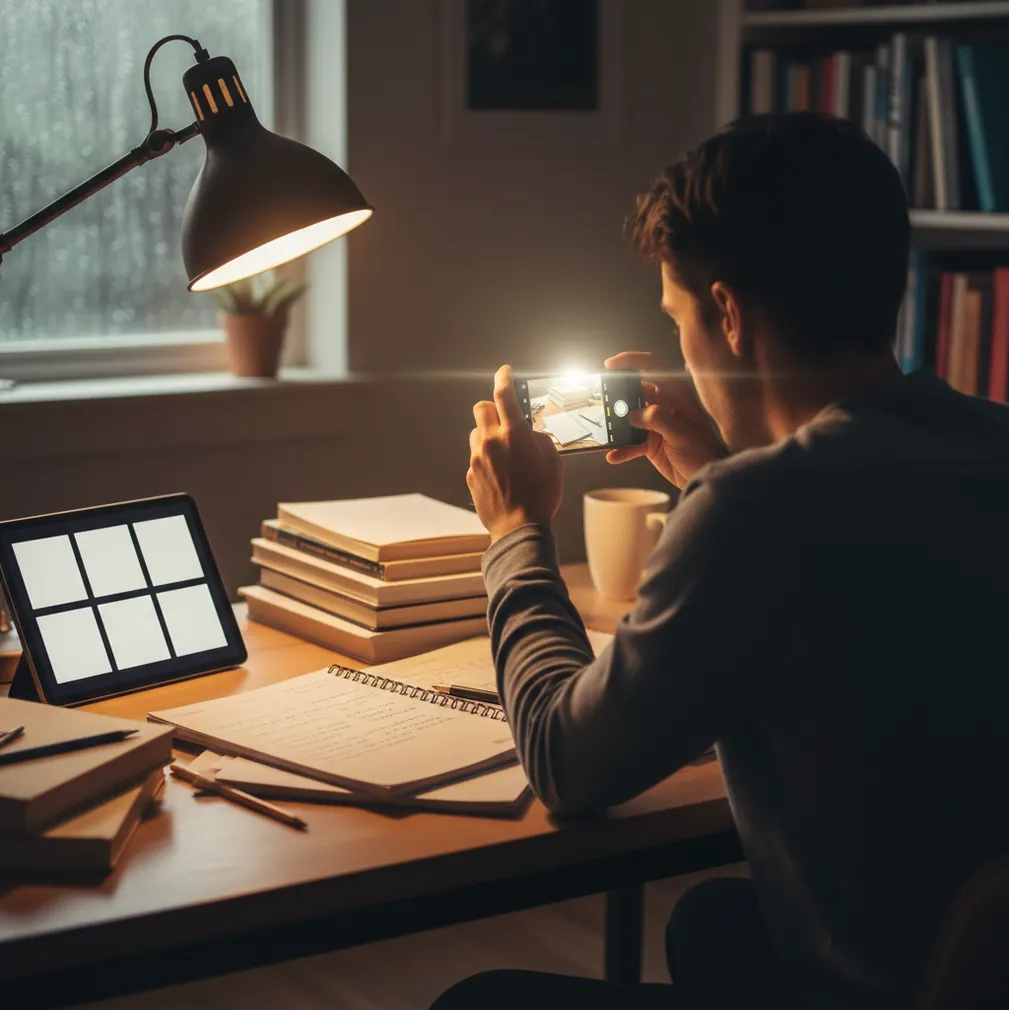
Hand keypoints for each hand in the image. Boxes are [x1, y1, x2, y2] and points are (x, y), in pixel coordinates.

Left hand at [467, 365, 562, 541]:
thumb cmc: (541, 496)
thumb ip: (540, 439)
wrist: (518, 528)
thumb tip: (529, 433)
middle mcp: (491, 441)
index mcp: (514, 434)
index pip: (504, 395)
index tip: (505, 372)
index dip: (504, 378)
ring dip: (488, 435)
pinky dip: (486, 458)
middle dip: (492, 408)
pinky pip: (475, 457)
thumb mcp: (553, 462)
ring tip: (504, 452)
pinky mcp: (470, 474)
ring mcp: (477, 458)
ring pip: (476, 432)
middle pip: (481, 407)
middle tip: (505, 418)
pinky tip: (501, 474)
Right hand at [604, 351, 727, 488]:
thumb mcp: (682, 433)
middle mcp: (663, 404)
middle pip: (634, 391)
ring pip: (628, 417)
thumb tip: (633, 415)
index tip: (609, 365)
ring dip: (616, 424)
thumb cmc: (702, 451)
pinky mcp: (649, 442)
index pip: (652, 366)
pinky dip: (622, 448)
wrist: (705, 474)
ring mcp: (655, 423)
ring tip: (604, 430)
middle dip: (616, 395)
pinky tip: (613, 455)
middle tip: (601, 402)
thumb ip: (658, 419)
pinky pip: (630, 442)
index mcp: (675, 394)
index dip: (631, 361)